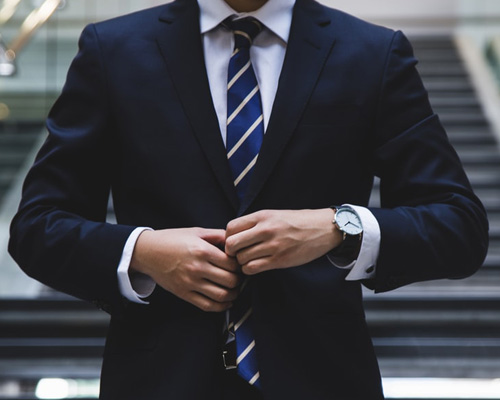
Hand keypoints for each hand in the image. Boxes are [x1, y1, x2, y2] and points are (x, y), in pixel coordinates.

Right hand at [130, 228, 240, 311]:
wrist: (148, 252)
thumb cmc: (172, 240)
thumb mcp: (196, 232)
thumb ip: (218, 235)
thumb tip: (235, 240)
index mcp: (202, 251)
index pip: (232, 264)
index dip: (240, 265)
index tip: (240, 264)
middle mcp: (197, 268)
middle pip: (230, 280)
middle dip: (239, 280)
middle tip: (240, 277)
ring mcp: (190, 283)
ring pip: (221, 295)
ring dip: (233, 295)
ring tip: (235, 290)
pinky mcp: (184, 293)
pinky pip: (207, 305)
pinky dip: (221, 307)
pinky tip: (226, 302)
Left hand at [225, 209, 341, 274]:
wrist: (323, 228)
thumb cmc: (297, 222)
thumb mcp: (274, 215)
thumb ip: (255, 223)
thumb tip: (233, 235)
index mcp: (262, 216)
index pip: (230, 227)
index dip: (228, 237)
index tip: (235, 242)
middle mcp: (265, 229)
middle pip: (231, 244)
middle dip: (231, 252)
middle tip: (238, 254)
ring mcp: (273, 246)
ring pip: (241, 259)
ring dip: (242, 262)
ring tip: (250, 259)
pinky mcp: (280, 260)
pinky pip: (253, 268)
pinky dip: (250, 269)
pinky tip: (256, 265)